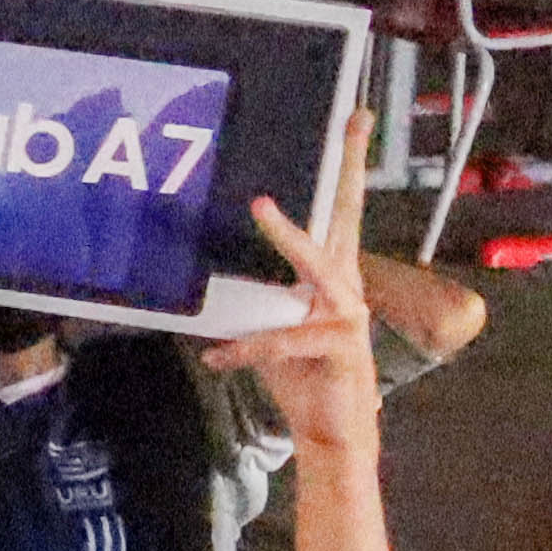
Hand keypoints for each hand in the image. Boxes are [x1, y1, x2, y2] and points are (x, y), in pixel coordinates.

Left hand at [231, 108, 383, 449]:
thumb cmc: (297, 372)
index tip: (355, 119)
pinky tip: (217, 358)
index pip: (339, 211)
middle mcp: (346, 286)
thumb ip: (250, 292)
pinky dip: (245, 349)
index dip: (347, 165)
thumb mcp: (267, 321)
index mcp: (330, 275)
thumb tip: (196, 266)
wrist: (329, 431)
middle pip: (349, 217)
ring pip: (320, 268)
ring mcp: (349, 314)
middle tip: (352, 124)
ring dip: (289, 238)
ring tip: (260, 206)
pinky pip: (283, 338)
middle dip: (350, 169)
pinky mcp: (341, 348)